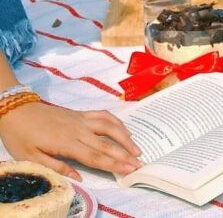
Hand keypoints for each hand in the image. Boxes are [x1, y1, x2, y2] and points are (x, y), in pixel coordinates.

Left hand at [0, 102, 141, 180]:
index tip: (130, 170)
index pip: (96, 156)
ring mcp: (82, 120)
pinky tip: (125, 130)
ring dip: (126, 138)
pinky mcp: (81, 113)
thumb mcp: (31, 157)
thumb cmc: (21, 136)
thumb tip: (79, 177)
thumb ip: (56, 167)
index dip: (114, 164)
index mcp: (67, 143)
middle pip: (107, 144)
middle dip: (125, 155)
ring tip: (137, 150)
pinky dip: (117, 122)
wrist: (17, 110)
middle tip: (141, 164)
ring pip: (110, 128)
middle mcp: (79, 130)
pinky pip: (104, 116)